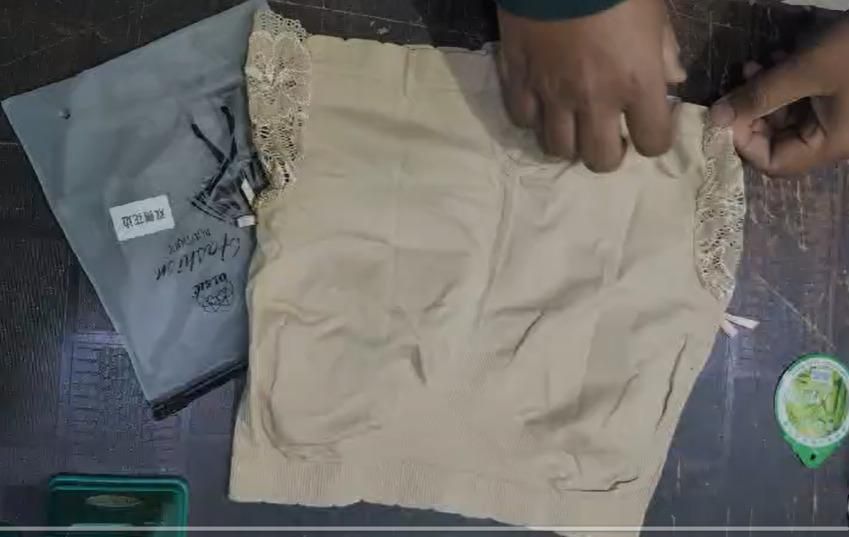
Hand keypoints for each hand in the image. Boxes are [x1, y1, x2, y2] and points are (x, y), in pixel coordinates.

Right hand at [497, 0, 685, 172]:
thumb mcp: (655, 11)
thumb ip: (665, 51)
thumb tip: (672, 79)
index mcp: (638, 82)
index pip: (652, 142)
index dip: (653, 138)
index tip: (650, 121)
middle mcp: (595, 99)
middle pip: (599, 159)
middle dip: (608, 153)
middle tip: (609, 134)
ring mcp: (552, 93)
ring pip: (558, 149)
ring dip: (569, 142)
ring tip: (573, 124)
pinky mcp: (518, 79)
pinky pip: (522, 119)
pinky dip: (533, 118)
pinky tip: (541, 105)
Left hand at [710, 22, 848, 175]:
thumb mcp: (807, 70)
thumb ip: (760, 95)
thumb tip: (716, 117)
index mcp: (830, 144)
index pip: (773, 163)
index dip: (744, 141)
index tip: (727, 112)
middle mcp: (834, 137)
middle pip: (777, 139)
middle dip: (752, 110)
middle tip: (739, 80)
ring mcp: (838, 116)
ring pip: (787, 115)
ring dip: (765, 91)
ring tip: (754, 65)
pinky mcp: (840, 95)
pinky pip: (804, 98)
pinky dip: (785, 81)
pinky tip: (776, 58)